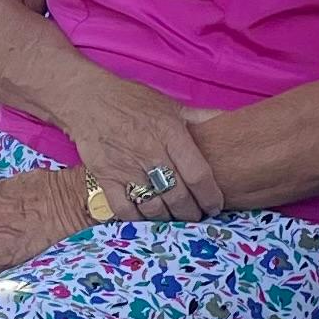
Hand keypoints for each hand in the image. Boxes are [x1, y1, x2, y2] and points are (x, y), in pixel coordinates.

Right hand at [56, 77, 222, 219]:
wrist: (87, 99)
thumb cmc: (132, 100)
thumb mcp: (170, 105)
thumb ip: (201, 118)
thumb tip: (232, 121)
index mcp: (170, 133)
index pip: (199, 175)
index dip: (211, 197)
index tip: (215, 206)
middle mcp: (150, 152)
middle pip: (179, 196)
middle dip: (192, 213)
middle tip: (197, 216)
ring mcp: (126, 167)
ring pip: (154, 207)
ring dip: (169, 219)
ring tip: (175, 219)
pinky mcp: (105, 178)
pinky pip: (125, 210)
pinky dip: (138, 219)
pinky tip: (147, 217)